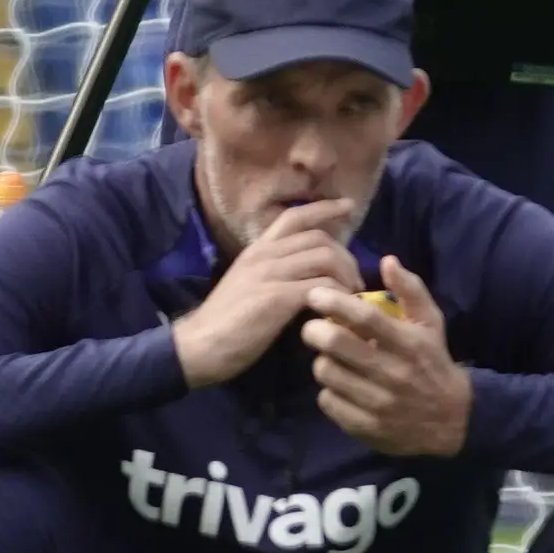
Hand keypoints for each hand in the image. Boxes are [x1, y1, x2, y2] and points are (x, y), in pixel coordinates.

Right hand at [170, 199, 362, 388]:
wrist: (198, 346)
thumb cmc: (225, 322)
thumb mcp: (249, 285)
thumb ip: (274, 273)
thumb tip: (306, 273)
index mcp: (257, 249)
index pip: (295, 216)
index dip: (325, 208)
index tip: (348, 206)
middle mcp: (264, 254)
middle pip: (320, 238)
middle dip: (346, 257)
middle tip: (355, 282)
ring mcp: (270, 274)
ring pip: (325, 257)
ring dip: (347, 276)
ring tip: (351, 297)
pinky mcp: (276, 298)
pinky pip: (322, 286)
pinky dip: (338, 297)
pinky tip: (340, 312)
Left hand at [301, 257, 470, 458]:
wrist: (452, 420)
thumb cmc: (434, 362)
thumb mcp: (431, 324)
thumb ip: (411, 290)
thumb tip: (387, 260)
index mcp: (409, 344)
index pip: (365, 319)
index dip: (334, 302)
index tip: (315, 294)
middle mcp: (393, 374)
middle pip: (337, 345)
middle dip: (315, 330)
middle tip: (313, 327)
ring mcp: (378, 404)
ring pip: (327, 373)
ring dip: (322, 362)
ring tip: (331, 358)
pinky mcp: (365, 427)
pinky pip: (327, 402)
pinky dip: (328, 392)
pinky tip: (340, 386)